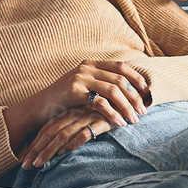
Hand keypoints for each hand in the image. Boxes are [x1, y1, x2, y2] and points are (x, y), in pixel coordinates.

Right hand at [4, 60, 150, 150]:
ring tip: (134, 119)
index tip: (147, 92)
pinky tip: (119, 123)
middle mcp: (87, 67)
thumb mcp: (84, 87)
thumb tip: (128, 92)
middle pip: (120, 80)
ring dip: (127, 106)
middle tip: (143, 111)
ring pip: (113, 91)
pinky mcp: (74, 91)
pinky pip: (100, 102)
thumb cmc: (65, 100)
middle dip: (134, 97)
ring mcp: (80, 78)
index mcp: (91, 64)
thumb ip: (101, 84)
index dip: (136, 78)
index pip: (121, 66)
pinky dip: (113, 114)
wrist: (40, 106)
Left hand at [21, 110, 113, 168]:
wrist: (131, 101)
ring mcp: (87, 117)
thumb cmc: (107, 114)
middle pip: (50, 132)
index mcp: (69, 112)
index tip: (25, 158)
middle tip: (26, 166)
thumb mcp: (87, 120)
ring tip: (38, 164)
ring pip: (62, 135)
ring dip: (48, 151)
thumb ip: (74, 130)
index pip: (47, 128)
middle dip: (36, 150)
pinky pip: (83, 134)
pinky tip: (62, 154)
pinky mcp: (100, 121)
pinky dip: (71, 144)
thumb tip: (58, 149)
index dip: (35, 143)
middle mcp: (75, 114)